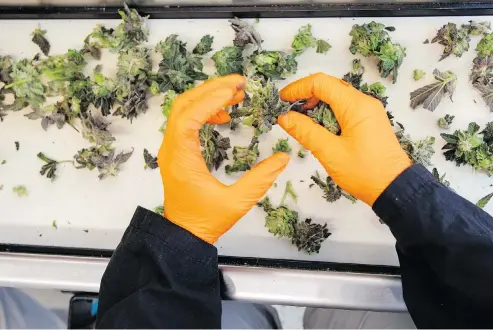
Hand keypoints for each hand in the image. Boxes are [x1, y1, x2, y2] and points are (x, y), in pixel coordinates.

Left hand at [158, 75, 289, 243]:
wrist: (184, 235)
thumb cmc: (206, 221)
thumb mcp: (237, 202)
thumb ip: (260, 179)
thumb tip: (282, 157)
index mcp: (181, 158)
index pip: (189, 117)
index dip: (211, 100)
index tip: (234, 91)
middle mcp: (171, 148)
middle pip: (184, 104)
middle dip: (211, 89)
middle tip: (239, 83)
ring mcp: (172, 148)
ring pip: (183, 109)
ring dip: (208, 97)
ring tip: (236, 94)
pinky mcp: (177, 151)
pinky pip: (186, 120)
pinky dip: (204, 110)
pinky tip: (224, 115)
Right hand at [278, 73, 410, 205]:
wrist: (395, 189)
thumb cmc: (364, 172)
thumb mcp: (330, 153)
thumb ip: (306, 132)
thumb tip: (285, 118)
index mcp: (356, 105)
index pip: (321, 83)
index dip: (299, 88)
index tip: (282, 100)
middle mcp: (365, 102)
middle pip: (330, 86)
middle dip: (307, 95)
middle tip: (290, 111)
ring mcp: (369, 112)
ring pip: (338, 98)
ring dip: (318, 105)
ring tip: (302, 122)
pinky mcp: (370, 122)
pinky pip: (346, 109)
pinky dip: (329, 113)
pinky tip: (319, 129)